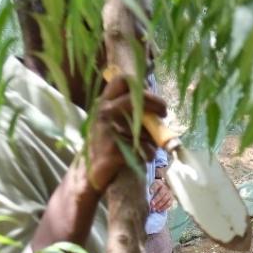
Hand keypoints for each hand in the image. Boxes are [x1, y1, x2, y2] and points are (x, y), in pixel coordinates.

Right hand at [87, 75, 167, 193]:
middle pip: (137, 97)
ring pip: (144, 127)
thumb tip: (155, 103)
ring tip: (148, 146)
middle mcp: (104, 111)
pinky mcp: (114, 149)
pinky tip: (142, 157)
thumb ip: (129, 110)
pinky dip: (148, 154)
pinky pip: (144, 149)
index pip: (122, 80)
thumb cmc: (107, 143)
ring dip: (152, 138)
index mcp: (104, 102)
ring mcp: (107, 130)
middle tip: (163, 113)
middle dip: (156, 103)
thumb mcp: (113, 121)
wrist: (90, 171)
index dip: (142, 86)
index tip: (154, 97)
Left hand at [149, 176, 173, 211]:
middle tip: (151, 204)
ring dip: (159, 204)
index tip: (150, 192)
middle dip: (156, 199)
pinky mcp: (172, 199)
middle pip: (161, 193)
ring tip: (154, 209)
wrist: (164, 189)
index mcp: (159, 183)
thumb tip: (146, 195)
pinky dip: (164, 207)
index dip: (153, 188)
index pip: (157, 185)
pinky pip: (169, 204)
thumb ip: (149, 190)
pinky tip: (159, 210)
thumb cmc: (155, 189)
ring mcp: (169, 193)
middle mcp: (165, 188)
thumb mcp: (152, 186)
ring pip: (165, 199)